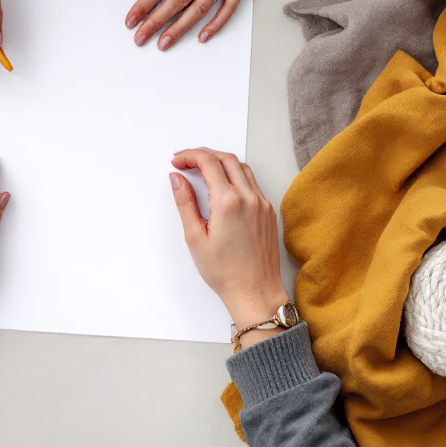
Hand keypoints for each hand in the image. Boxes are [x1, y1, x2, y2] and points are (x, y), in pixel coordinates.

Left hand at [125, 0, 275, 50]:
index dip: (145, 4)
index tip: (132, 18)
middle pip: (177, 1)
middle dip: (156, 22)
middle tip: (141, 38)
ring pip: (200, 9)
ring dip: (180, 28)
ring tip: (164, 42)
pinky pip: (228, 8)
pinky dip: (216, 24)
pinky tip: (202, 36)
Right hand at [170, 148, 288, 346]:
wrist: (255, 292)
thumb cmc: (225, 272)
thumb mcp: (195, 238)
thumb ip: (185, 203)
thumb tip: (177, 179)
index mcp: (228, 202)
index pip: (208, 162)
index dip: (189, 156)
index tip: (177, 162)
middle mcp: (249, 198)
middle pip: (226, 158)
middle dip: (203, 154)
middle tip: (186, 161)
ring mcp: (262, 203)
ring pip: (241, 167)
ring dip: (221, 162)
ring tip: (202, 170)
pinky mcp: (268, 211)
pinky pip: (252, 182)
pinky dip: (235, 175)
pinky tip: (223, 186)